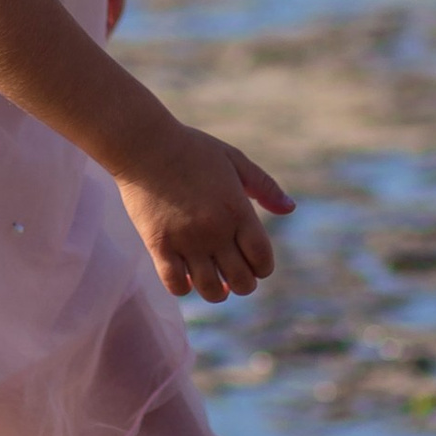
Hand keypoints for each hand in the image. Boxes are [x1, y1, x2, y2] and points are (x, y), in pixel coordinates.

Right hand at [117, 117, 294, 303]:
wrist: (145, 144)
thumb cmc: (192, 149)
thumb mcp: (234, 160)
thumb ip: (264, 186)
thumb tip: (290, 209)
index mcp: (237, 210)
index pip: (262, 260)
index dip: (262, 268)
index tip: (253, 262)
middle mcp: (215, 230)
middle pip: (241, 282)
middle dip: (242, 283)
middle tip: (233, 274)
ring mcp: (186, 240)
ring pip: (210, 290)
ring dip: (216, 291)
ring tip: (213, 281)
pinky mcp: (159, 245)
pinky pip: (176, 285)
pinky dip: (184, 287)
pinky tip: (185, 274)